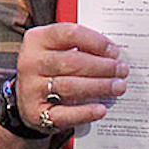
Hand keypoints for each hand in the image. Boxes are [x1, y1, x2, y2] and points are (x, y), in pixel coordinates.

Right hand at [13, 22, 127, 132]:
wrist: (26, 98)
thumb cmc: (50, 69)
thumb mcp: (56, 50)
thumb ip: (79, 46)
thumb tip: (113, 54)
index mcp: (37, 40)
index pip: (69, 34)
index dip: (95, 41)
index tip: (114, 50)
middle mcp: (31, 62)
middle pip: (72, 61)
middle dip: (102, 66)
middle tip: (121, 70)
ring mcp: (31, 88)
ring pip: (70, 86)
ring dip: (99, 86)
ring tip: (118, 87)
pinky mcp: (36, 113)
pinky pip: (64, 114)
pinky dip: (85, 112)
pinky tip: (101, 109)